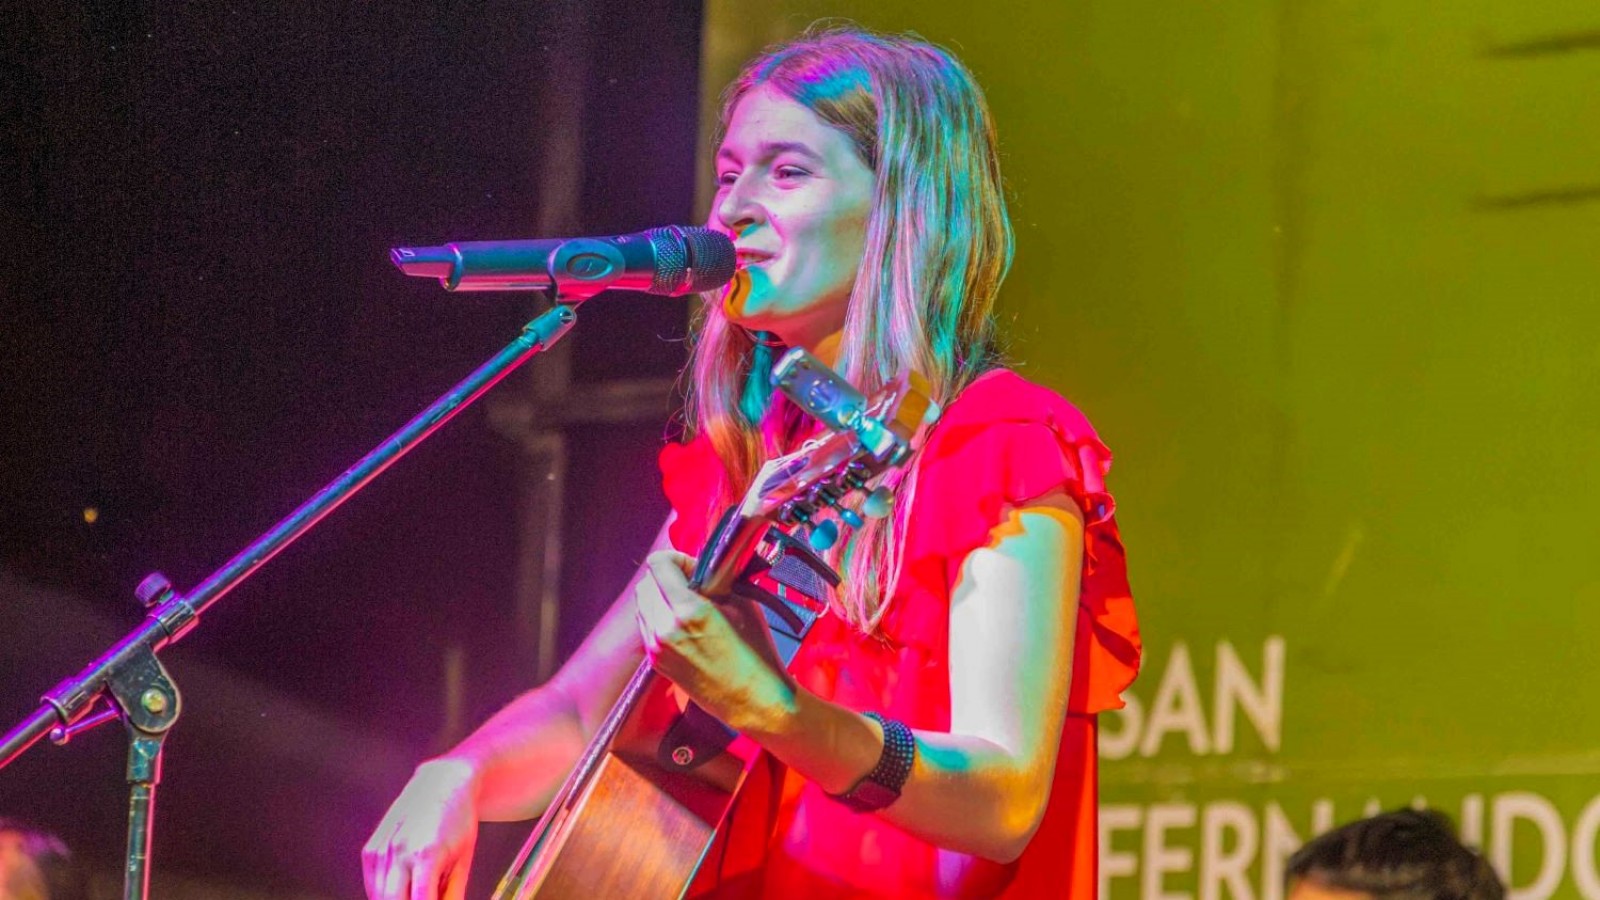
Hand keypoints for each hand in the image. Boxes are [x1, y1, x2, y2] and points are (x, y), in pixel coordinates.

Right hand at [361, 757, 480, 899]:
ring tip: (418, 892)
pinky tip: (403, 891)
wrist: (441, 785)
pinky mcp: (371, 850)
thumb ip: (453, 894)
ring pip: (379, 897)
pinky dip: (385, 895)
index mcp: (426, 854)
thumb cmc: (458, 822)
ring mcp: (381, 850)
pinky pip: (373, 885)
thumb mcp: (463, 860)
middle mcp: (399, 851)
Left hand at [634, 549, 792, 732]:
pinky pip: (647, 626)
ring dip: (660, 596)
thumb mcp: (742, 603)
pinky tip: (683, 625)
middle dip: (666, 577)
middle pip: (646, 582)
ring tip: (687, 605)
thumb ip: (715, 580)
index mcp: (687, 610)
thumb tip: (699, 569)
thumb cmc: (754, 652)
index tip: (693, 567)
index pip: (658, 565)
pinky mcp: (656, 662)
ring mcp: (657, 647)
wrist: (752, 699)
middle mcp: (665, 628)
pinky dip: (659, 616)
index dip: (677, 559)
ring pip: (642, 604)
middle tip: (691, 584)